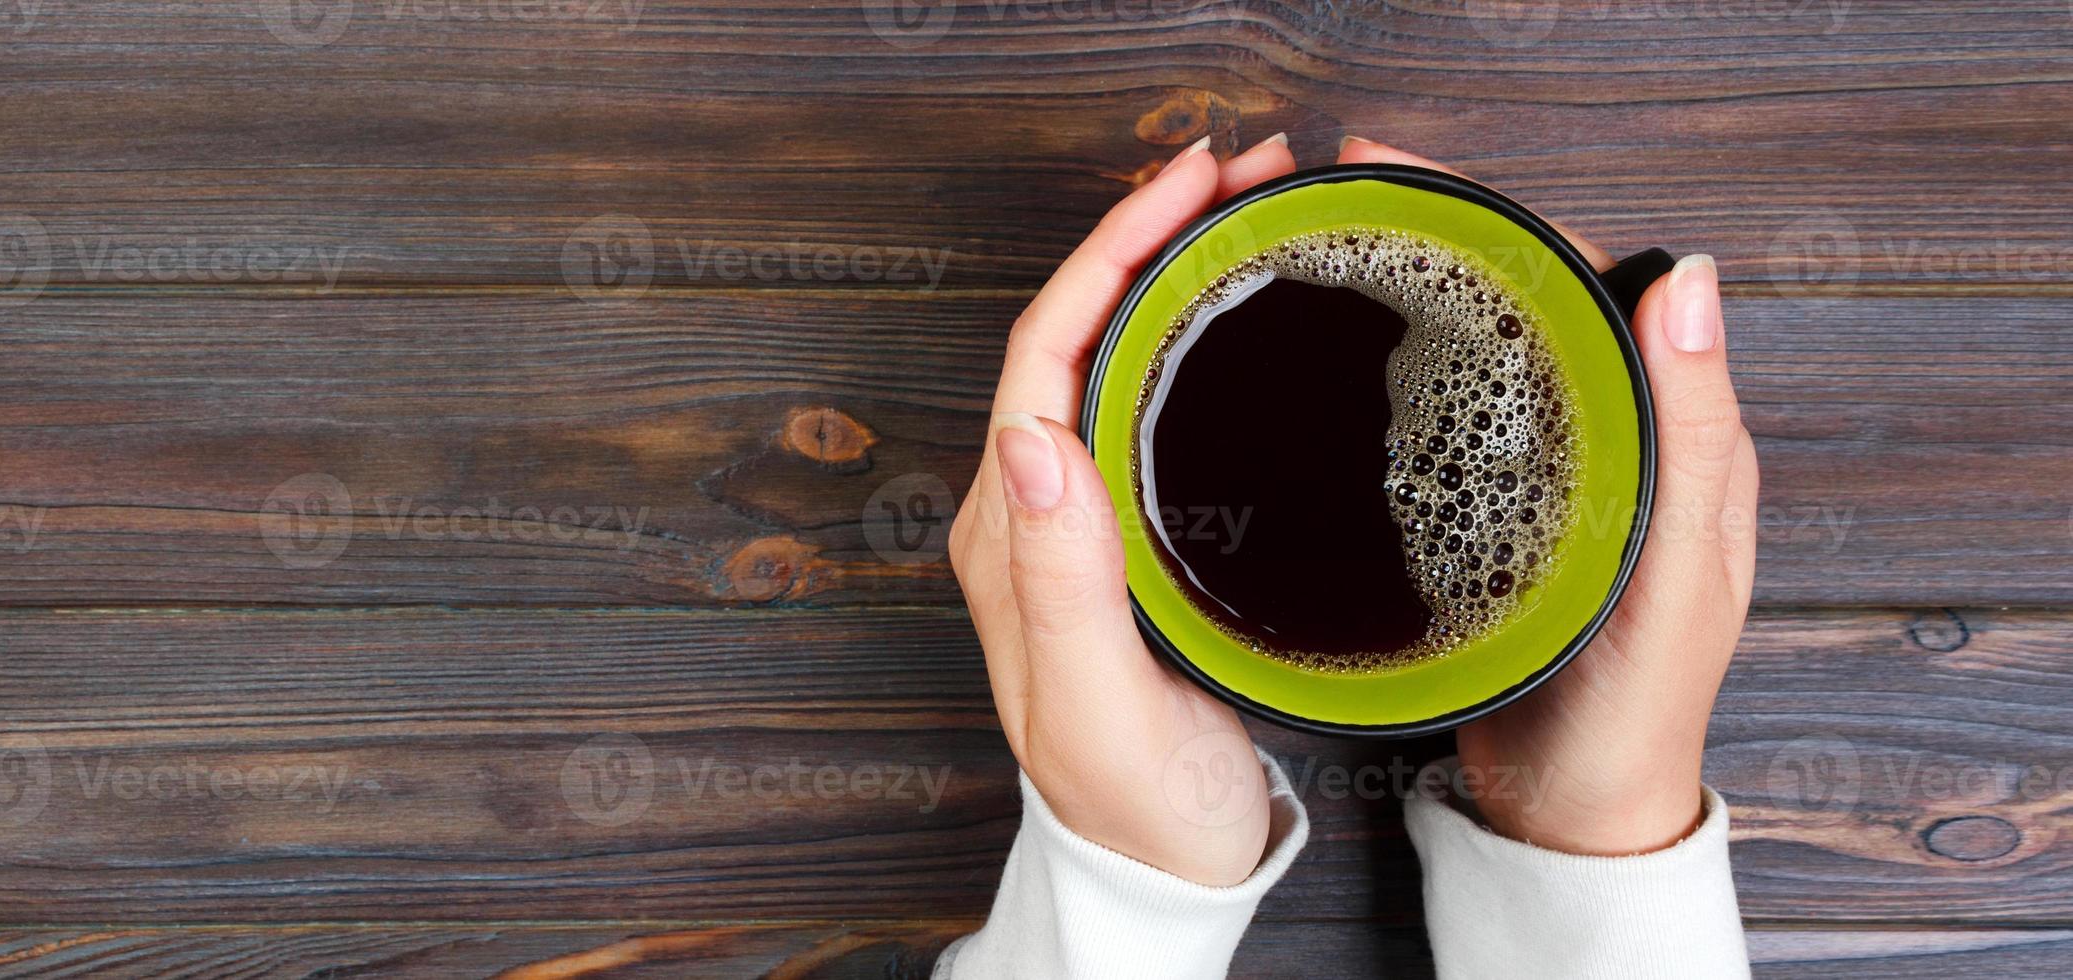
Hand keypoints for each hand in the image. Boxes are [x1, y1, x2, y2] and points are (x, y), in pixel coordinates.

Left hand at [949, 133, 1299, 886]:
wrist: (1162, 873)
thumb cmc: (1138, 806)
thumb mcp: (1100, 705)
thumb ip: (1062, 582)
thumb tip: (1034, 439)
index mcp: (1013, 534)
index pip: (1047, 351)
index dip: (1112, 252)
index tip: (1191, 188)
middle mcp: (1034, 512)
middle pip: (1077, 330)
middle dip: (1151, 232)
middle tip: (1248, 170)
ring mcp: (1079, 520)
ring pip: (1112, 354)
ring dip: (1170, 269)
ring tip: (1253, 210)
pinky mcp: (1128, 535)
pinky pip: (1145, 399)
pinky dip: (1191, 330)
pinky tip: (1241, 312)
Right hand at [1336, 138, 1759, 854]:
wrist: (1566, 816)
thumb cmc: (1631, 715)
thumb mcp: (1673, 577)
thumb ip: (1687, 437)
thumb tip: (1692, 277)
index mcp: (1675, 437)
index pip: (1598, 282)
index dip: (1511, 217)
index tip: (1416, 178)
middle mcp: (1612, 440)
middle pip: (1529, 302)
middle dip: (1444, 234)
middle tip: (1346, 194)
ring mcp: (1547, 477)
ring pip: (1482, 351)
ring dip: (1416, 290)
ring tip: (1333, 247)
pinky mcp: (1489, 515)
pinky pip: (1443, 416)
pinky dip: (1396, 367)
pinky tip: (1341, 355)